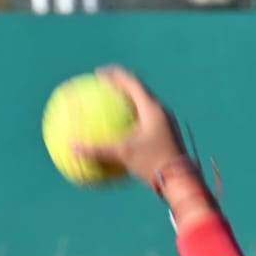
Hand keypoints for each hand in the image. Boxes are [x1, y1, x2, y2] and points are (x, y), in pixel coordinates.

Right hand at [72, 65, 191, 189]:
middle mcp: (162, 112)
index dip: (115, 74)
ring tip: (111, 106)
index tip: (99, 73)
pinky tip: (122, 132)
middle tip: (103, 86)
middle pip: (138, 91)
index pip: (132, 82)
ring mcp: (167, 124)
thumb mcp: (123, 155)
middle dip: (120, 87)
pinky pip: (147, 122)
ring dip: (128, 103)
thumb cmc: (154, 165)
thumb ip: (97, 149)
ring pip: (144, 106)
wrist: (183, 181)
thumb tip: (72, 147)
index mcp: (153, 108)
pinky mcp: (168, 136)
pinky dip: (133, 121)